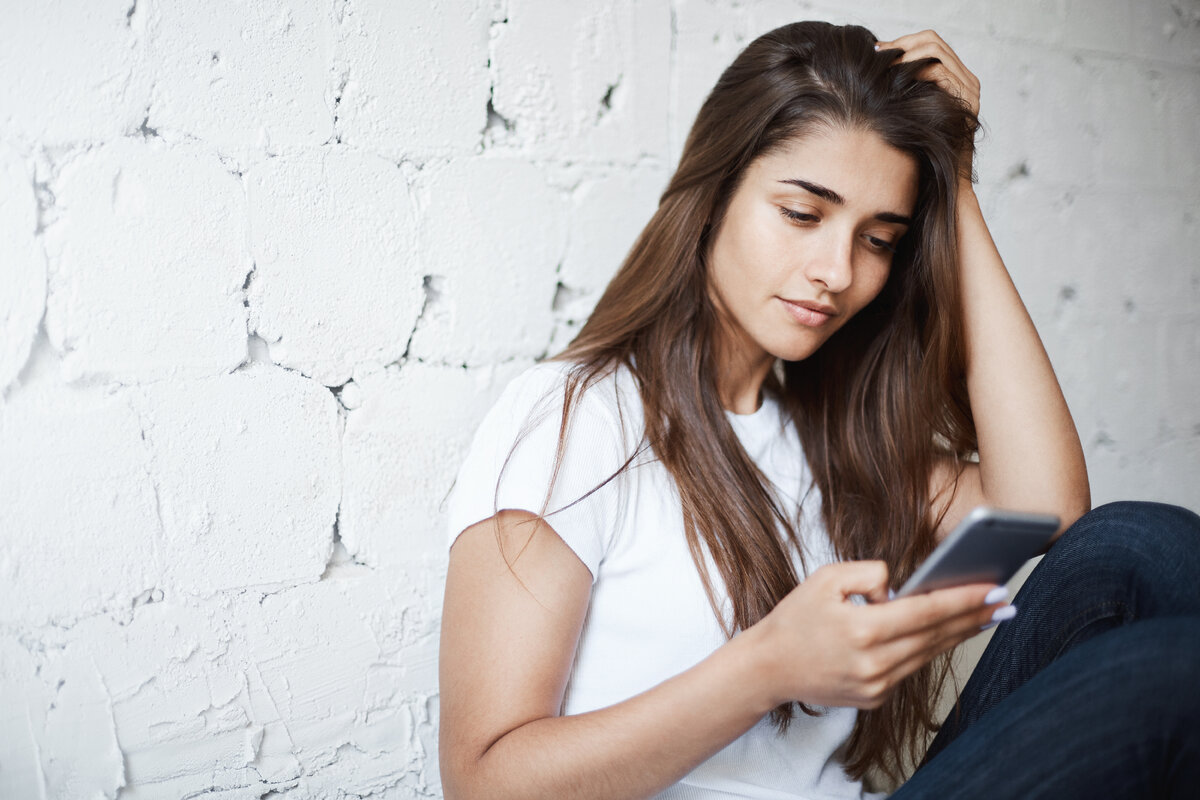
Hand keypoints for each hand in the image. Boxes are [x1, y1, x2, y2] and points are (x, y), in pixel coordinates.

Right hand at [748, 560, 1006, 709]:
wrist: (769, 668)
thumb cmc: (795, 618)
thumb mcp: (826, 578)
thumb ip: (870, 573)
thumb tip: (902, 586)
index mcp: (862, 629)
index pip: (926, 611)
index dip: (963, 600)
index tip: (993, 589)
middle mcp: (873, 662)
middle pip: (936, 635)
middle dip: (974, 617)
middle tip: (1006, 601)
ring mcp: (875, 685)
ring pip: (927, 654)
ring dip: (958, 634)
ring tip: (987, 616)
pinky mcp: (874, 698)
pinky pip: (909, 668)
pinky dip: (927, 648)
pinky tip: (945, 633)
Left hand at [876, 30, 980, 180]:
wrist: (946, 178)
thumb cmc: (925, 149)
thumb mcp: (915, 112)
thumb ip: (910, 89)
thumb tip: (881, 72)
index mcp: (958, 78)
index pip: (932, 43)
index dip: (904, 41)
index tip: (879, 49)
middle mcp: (968, 79)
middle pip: (934, 40)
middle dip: (902, 43)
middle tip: (879, 53)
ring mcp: (970, 88)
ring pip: (937, 52)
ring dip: (906, 56)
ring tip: (885, 67)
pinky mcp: (966, 100)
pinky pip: (940, 73)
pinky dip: (916, 71)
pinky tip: (897, 81)